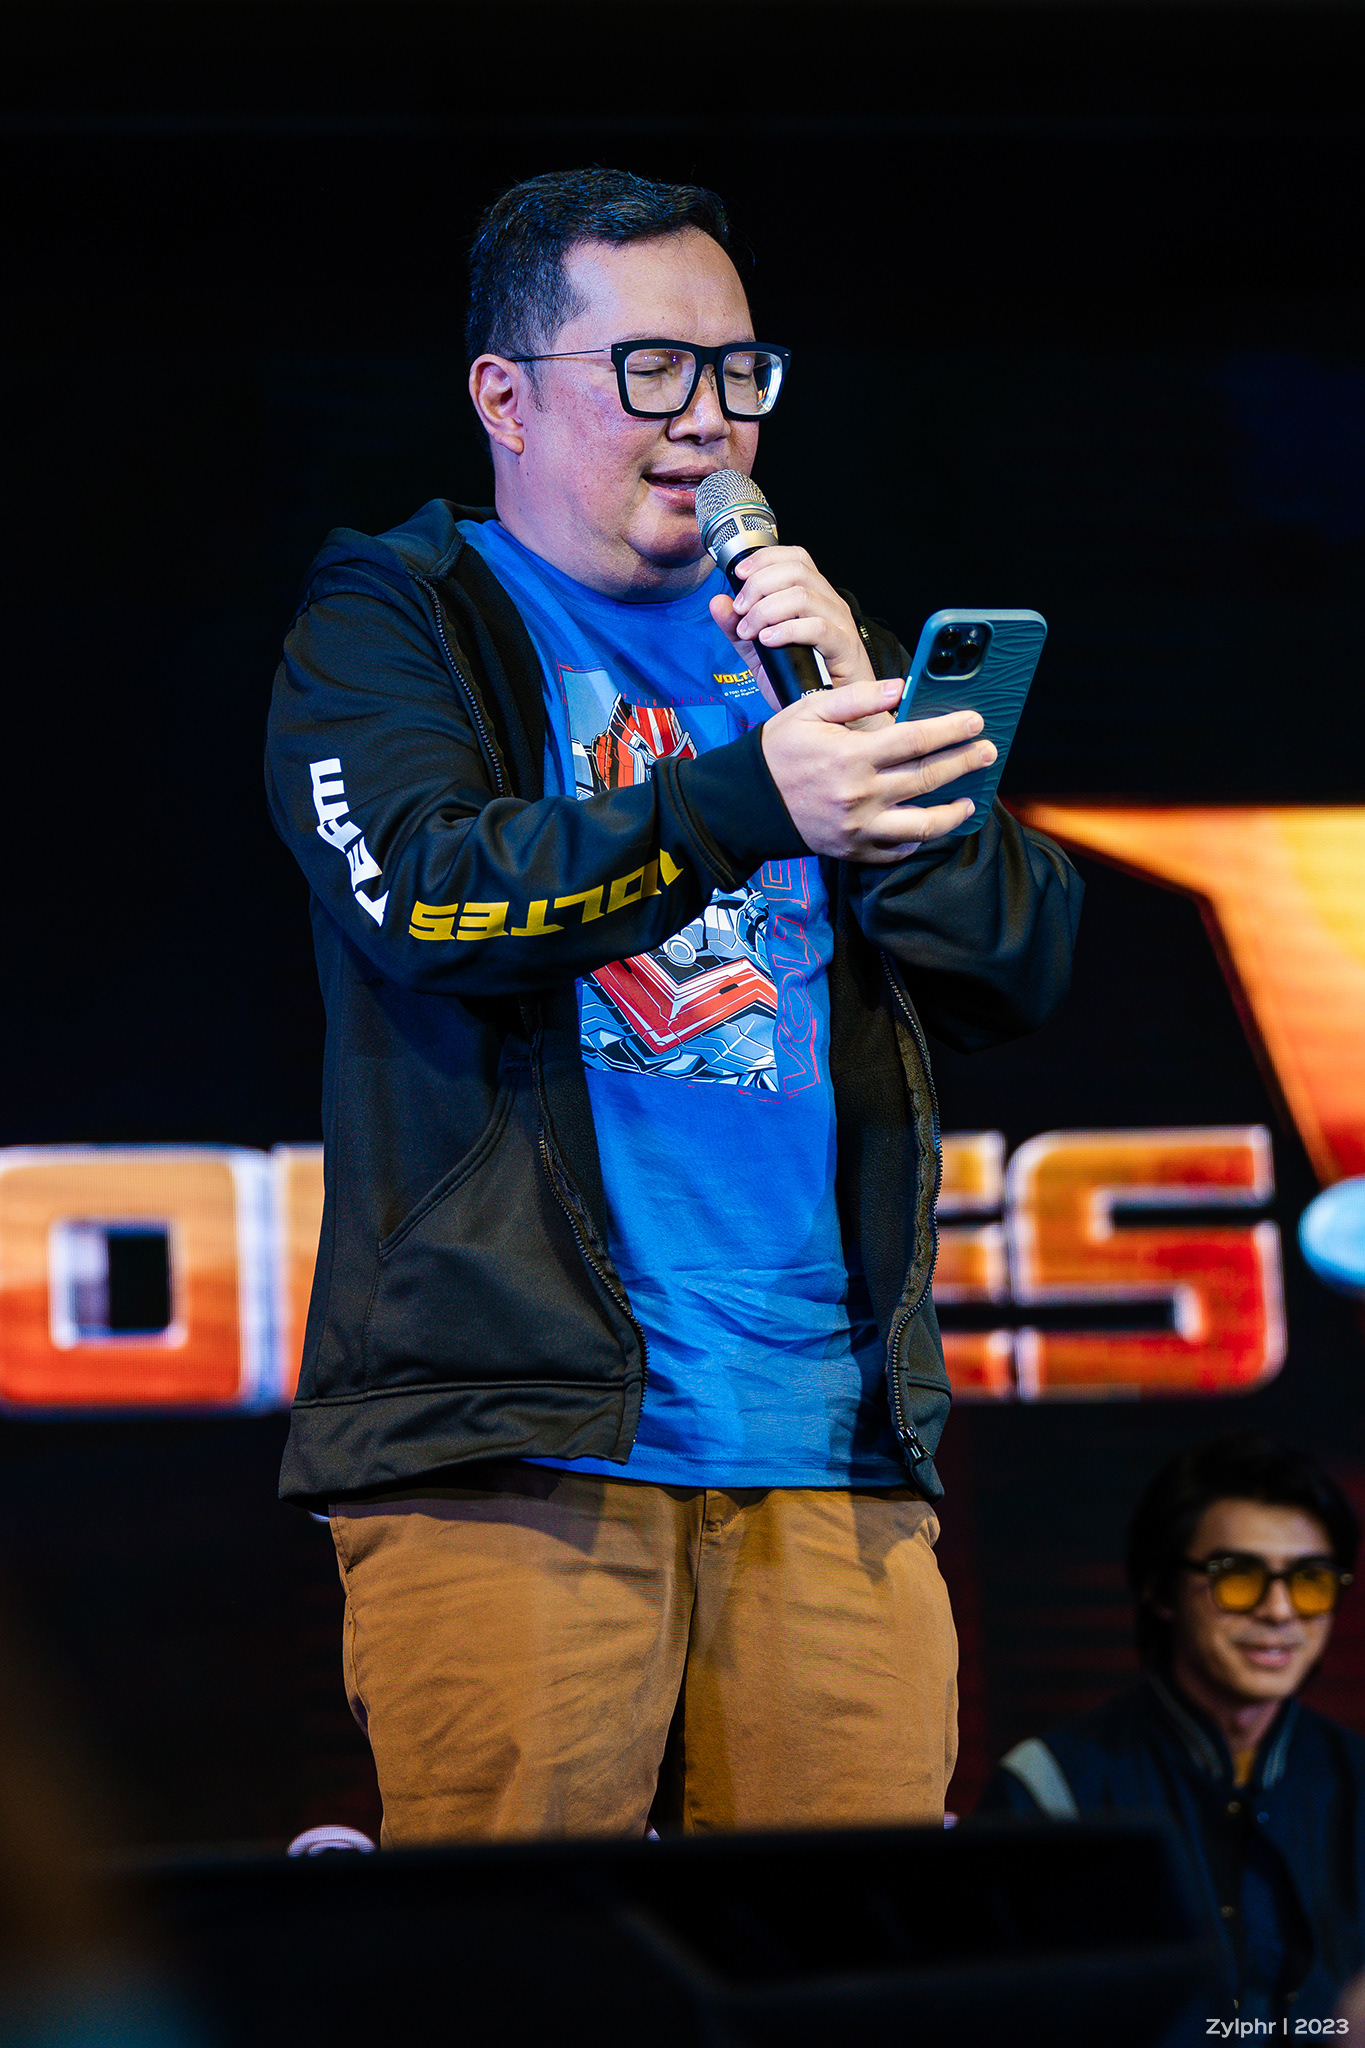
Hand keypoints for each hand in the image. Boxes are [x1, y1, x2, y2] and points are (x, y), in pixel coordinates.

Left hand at [709, 545, 875, 689]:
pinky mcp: (844, 647)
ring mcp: (839, 623)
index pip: (795, 558)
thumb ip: (737, 628)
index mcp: (813, 596)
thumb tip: (718, 602)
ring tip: (750, 630)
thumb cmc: (803, 679)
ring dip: (767, 610)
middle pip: (796, 571)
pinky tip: (768, 640)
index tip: (738, 574)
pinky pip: (817, 628)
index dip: (765, 559)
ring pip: (803, 596)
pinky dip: (787, 630)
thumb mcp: (759, 652)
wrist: (829, 713)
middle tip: (741, 609)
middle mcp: (828, 603)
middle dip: (759, 585)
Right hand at [760, 677, 996, 863]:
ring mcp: (859, 828)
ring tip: (971, 800)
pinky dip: (919, 840)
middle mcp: (860, 795)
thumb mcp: (809, 711)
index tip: (975, 720)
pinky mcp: (854, 850)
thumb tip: (901, 688)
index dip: (951, 729)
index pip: (915, 739)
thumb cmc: (778, 751)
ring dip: (952, 812)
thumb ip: (856, 698)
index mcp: (851, 756)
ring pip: (922, 825)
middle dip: (964, 763)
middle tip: (988, 752)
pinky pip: (897, 850)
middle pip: (927, 777)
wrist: (747, 802)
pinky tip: (932, 825)